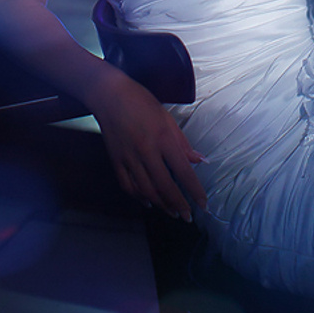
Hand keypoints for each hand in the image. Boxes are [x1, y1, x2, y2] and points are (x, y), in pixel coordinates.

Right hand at [91, 70, 207, 220]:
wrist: (110, 95)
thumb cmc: (142, 102)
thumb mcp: (167, 117)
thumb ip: (183, 142)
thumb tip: (200, 161)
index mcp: (163, 138)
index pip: (183, 171)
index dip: (195, 190)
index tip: (203, 204)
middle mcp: (146, 150)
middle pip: (165, 186)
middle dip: (178, 205)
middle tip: (187, 217)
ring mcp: (129, 157)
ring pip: (146, 190)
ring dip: (161, 204)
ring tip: (172, 212)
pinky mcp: (116, 161)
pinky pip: (128, 186)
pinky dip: (139, 197)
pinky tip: (148, 202)